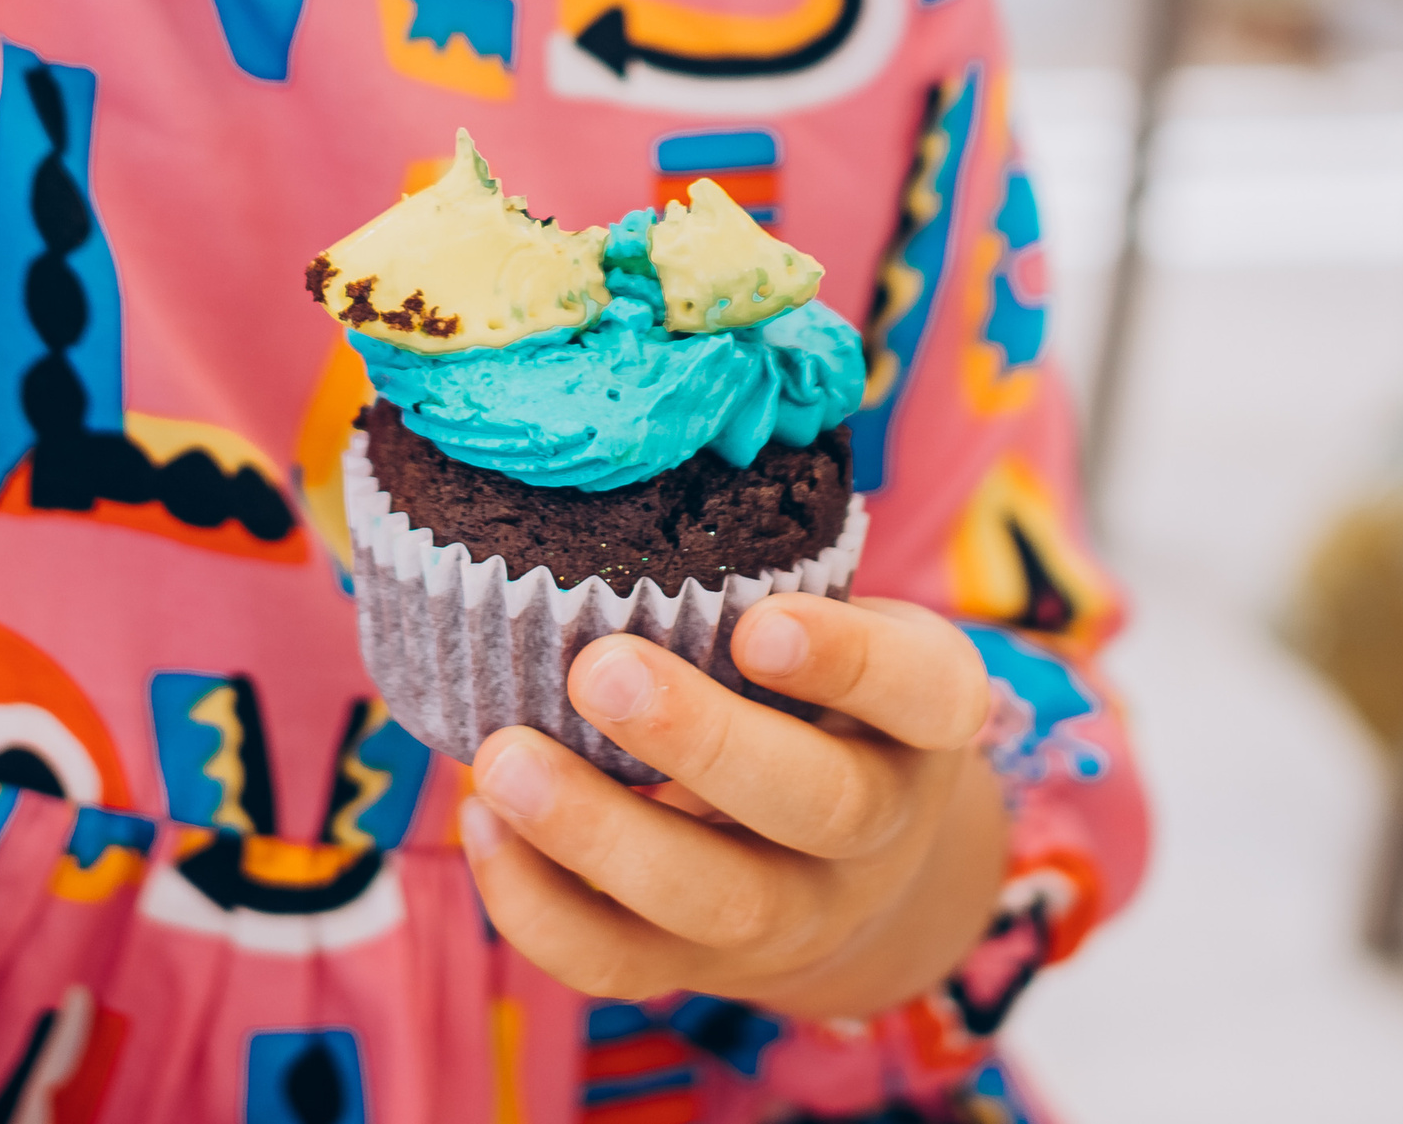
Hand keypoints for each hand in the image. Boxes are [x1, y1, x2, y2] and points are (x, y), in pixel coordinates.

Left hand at [458, 595, 1006, 1019]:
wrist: (843, 859)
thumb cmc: (804, 680)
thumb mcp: (819, 606)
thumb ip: (750, 551)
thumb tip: (616, 435)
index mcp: (920, 716)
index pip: (920, 692)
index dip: (848, 662)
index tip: (759, 622)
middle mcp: (876, 825)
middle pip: (816, 806)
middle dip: (702, 742)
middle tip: (599, 668)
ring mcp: (798, 911)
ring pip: (718, 903)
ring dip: (601, 835)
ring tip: (502, 762)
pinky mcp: (705, 967)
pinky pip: (626, 962)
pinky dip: (542, 905)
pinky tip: (482, 822)